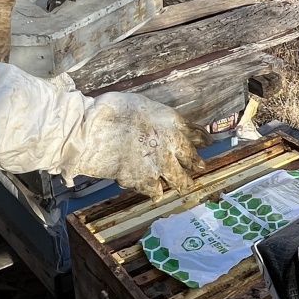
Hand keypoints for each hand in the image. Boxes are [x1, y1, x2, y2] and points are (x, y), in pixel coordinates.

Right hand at [61, 93, 209, 198]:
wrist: (92, 132)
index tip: (206, 143)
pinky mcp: (147, 182)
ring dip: (182, 183)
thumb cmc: (110, 112)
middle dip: (196, 164)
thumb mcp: (141, 105)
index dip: (202, 140)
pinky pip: (156, 192)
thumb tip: (156, 125)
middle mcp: (173, 144)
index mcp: (172, 122)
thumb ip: (155, 119)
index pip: (197, 133)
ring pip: (181, 181)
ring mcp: (161, 165)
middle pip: (193, 159)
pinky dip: (154, 192)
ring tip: (183, 187)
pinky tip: (152, 192)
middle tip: (198, 167)